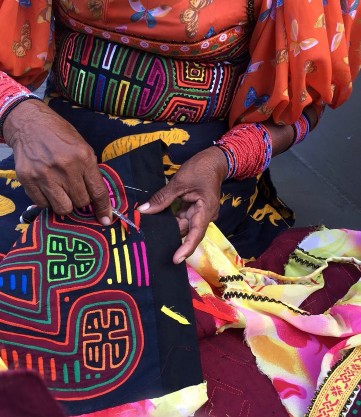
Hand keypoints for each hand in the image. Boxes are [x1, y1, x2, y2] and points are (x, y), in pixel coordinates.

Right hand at [3, 99, 111, 223]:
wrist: (29, 123)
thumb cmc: (60, 135)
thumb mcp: (82, 147)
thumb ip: (90, 172)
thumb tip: (98, 199)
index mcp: (83, 158)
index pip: (97, 192)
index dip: (103, 209)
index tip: (105, 220)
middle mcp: (65, 168)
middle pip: (81, 202)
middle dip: (80, 200)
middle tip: (75, 190)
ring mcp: (45, 175)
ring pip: (63, 208)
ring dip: (65, 203)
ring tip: (61, 191)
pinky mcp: (28, 180)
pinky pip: (43, 205)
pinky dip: (47, 201)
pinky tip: (47, 188)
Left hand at [138, 147, 227, 263]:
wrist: (214, 160)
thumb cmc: (200, 169)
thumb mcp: (179, 182)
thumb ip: (162, 198)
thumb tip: (144, 210)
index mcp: (206, 210)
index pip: (196, 234)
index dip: (186, 248)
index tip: (176, 259)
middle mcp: (205, 215)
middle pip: (188, 231)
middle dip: (172, 236)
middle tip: (153, 242)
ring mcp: (200, 213)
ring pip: (184, 225)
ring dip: (170, 226)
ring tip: (152, 230)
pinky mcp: (195, 209)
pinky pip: (183, 218)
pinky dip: (172, 219)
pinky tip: (159, 220)